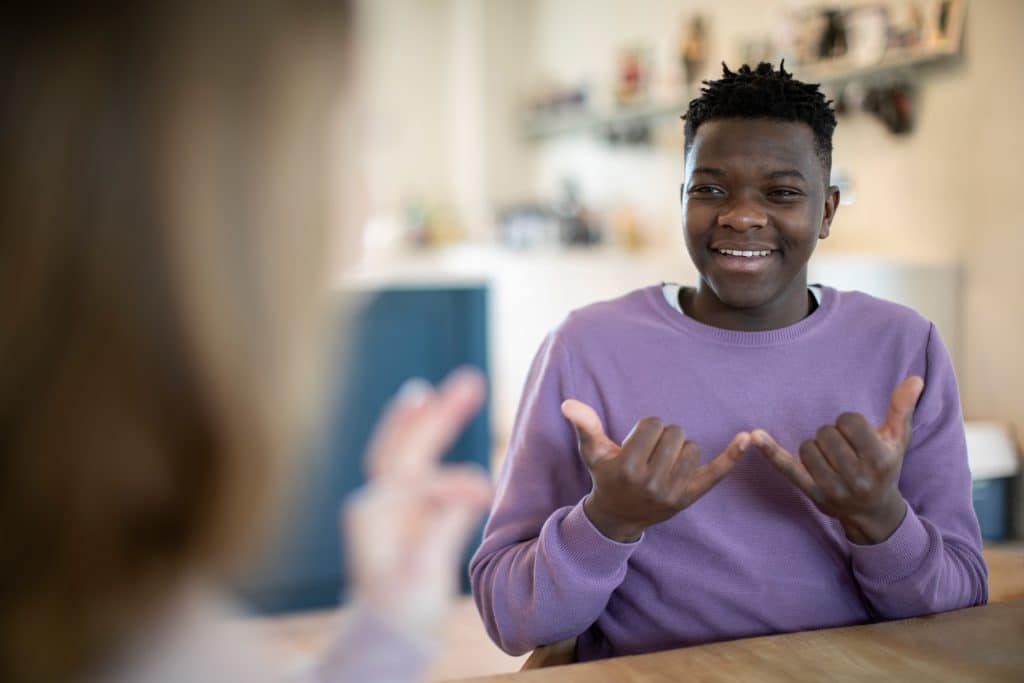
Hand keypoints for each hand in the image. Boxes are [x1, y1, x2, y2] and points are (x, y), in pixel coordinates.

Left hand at [343, 368, 492, 635]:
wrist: (383, 630)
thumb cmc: (404, 608)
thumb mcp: (425, 575)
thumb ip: (443, 529)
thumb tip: (472, 490)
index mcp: (376, 513)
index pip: (420, 479)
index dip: (455, 481)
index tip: (486, 492)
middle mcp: (374, 499)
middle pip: (405, 445)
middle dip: (437, 414)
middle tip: (470, 380)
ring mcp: (381, 499)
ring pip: (401, 446)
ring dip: (422, 415)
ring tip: (432, 387)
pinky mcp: (393, 505)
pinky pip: (404, 458)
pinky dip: (414, 431)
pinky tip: (422, 408)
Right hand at [561, 399, 748, 542]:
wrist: (618, 517)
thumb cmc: (606, 476)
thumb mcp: (592, 452)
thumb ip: (585, 426)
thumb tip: (569, 403)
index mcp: (628, 467)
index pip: (653, 424)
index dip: (646, 428)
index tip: (637, 443)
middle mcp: (652, 482)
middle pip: (674, 433)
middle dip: (663, 437)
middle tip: (650, 454)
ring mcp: (673, 492)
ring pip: (691, 447)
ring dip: (679, 449)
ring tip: (663, 463)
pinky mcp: (690, 497)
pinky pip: (715, 472)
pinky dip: (732, 455)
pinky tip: (748, 438)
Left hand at [751, 376, 923, 544]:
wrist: (874, 511)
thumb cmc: (885, 467)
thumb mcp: (898, 439)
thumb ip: (902, 408)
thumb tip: (915, 379)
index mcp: (879, 459)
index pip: (849, 421)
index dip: (848, 422)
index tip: (855, 434)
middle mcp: (857, 476)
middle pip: (826, 433)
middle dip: (832, 435)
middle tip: (844, 449)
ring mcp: (833, 487)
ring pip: (808, 446)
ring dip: (816, 446)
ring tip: (831, 458)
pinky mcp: (811, 493)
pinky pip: (786, 467)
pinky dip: (770, 451)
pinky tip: (755, 436)